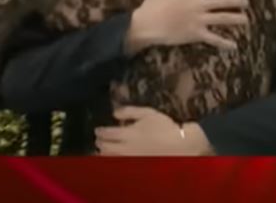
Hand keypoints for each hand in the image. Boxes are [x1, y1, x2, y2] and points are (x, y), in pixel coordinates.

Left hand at [95, 106, 212, 155]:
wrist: (178, 145)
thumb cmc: (164, 127)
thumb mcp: (148, 113)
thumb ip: (130, 112)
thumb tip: (115, 113)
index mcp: (127, 134)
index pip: (107, 134)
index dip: (100, 132)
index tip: (97, 130)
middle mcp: (125, 148)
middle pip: (105, 147)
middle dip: (100, 143)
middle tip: (98, 139)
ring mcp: (129, 158)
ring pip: (110, 157)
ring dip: (104, 152)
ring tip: (103, 149)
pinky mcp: (135, 164)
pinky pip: (119, 162)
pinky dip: (113, 159)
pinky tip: (115, 156)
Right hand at [126, 0, 248, 53]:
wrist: (147, 24)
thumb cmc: (152, 3)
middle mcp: (199, 4)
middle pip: (223, 1)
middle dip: (236, 1)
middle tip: (246, 1)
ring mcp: (199, 19)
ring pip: (222, 18)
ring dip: (236, 19)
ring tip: (246, 19)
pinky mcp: (196, 33)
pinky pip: (213, 39)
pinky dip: (224, 43)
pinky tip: (234, 45)